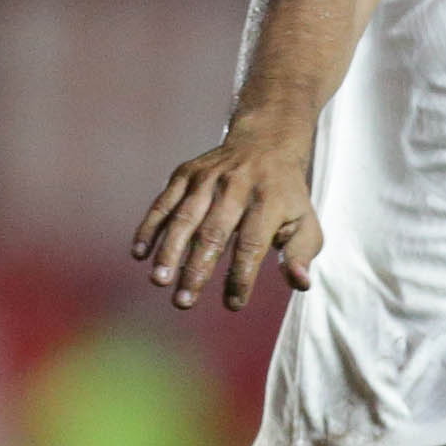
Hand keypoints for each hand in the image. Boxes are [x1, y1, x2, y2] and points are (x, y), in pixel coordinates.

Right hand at [134, 129, 322, 310]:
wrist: (265, 141)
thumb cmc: (285, 195)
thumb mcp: (305, 221)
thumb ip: (302, 254)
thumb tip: (300, 283)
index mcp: (269, 200)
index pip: (252, 244)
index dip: (241, 276)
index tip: (233, 304)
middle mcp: (236, 186)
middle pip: (213, 232)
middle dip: (197, 269)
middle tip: (183, 302)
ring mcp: (208, 177)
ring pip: (185, 217)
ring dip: (169, 250)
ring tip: (159, 280)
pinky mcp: (186, 173)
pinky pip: (164, 202)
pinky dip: (150, 227)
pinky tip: (140, 254)